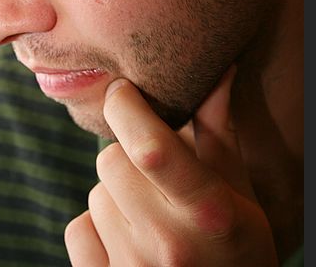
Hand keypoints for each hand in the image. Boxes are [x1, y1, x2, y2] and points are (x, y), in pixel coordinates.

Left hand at [64, 67, 278, 265]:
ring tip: (149, 213)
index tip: (122, 90)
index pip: (150, 147)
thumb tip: (219, 69)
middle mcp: (168, 245)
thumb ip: (219, 129)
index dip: (126, 107)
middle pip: (111, 162)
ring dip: (115, 193)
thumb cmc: (237, 247)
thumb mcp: (238, 191)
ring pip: (95, 195)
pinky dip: (96, 226)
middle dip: (127, 154)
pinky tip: (128, 238)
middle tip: (153, 172)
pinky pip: (78, 230)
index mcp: (208, 212)